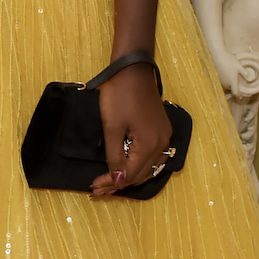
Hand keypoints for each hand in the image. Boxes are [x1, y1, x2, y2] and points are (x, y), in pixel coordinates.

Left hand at [91, 63, 172, 198]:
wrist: (132, 70)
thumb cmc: (119, 95)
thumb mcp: (112, 127)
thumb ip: (115, 156)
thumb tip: (119, 182)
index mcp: (150, 144)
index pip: (130, 174)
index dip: (112, 183)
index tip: (94, 188)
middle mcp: (162, 144)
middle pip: (140, 174)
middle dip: (119, 182)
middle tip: (98, 189)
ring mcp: (165, 137)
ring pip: (148, 168)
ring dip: (129, 176)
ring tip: (109, 183)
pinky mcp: (162, 130)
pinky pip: (153, 157)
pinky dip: (139, 166)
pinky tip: (127, 168)